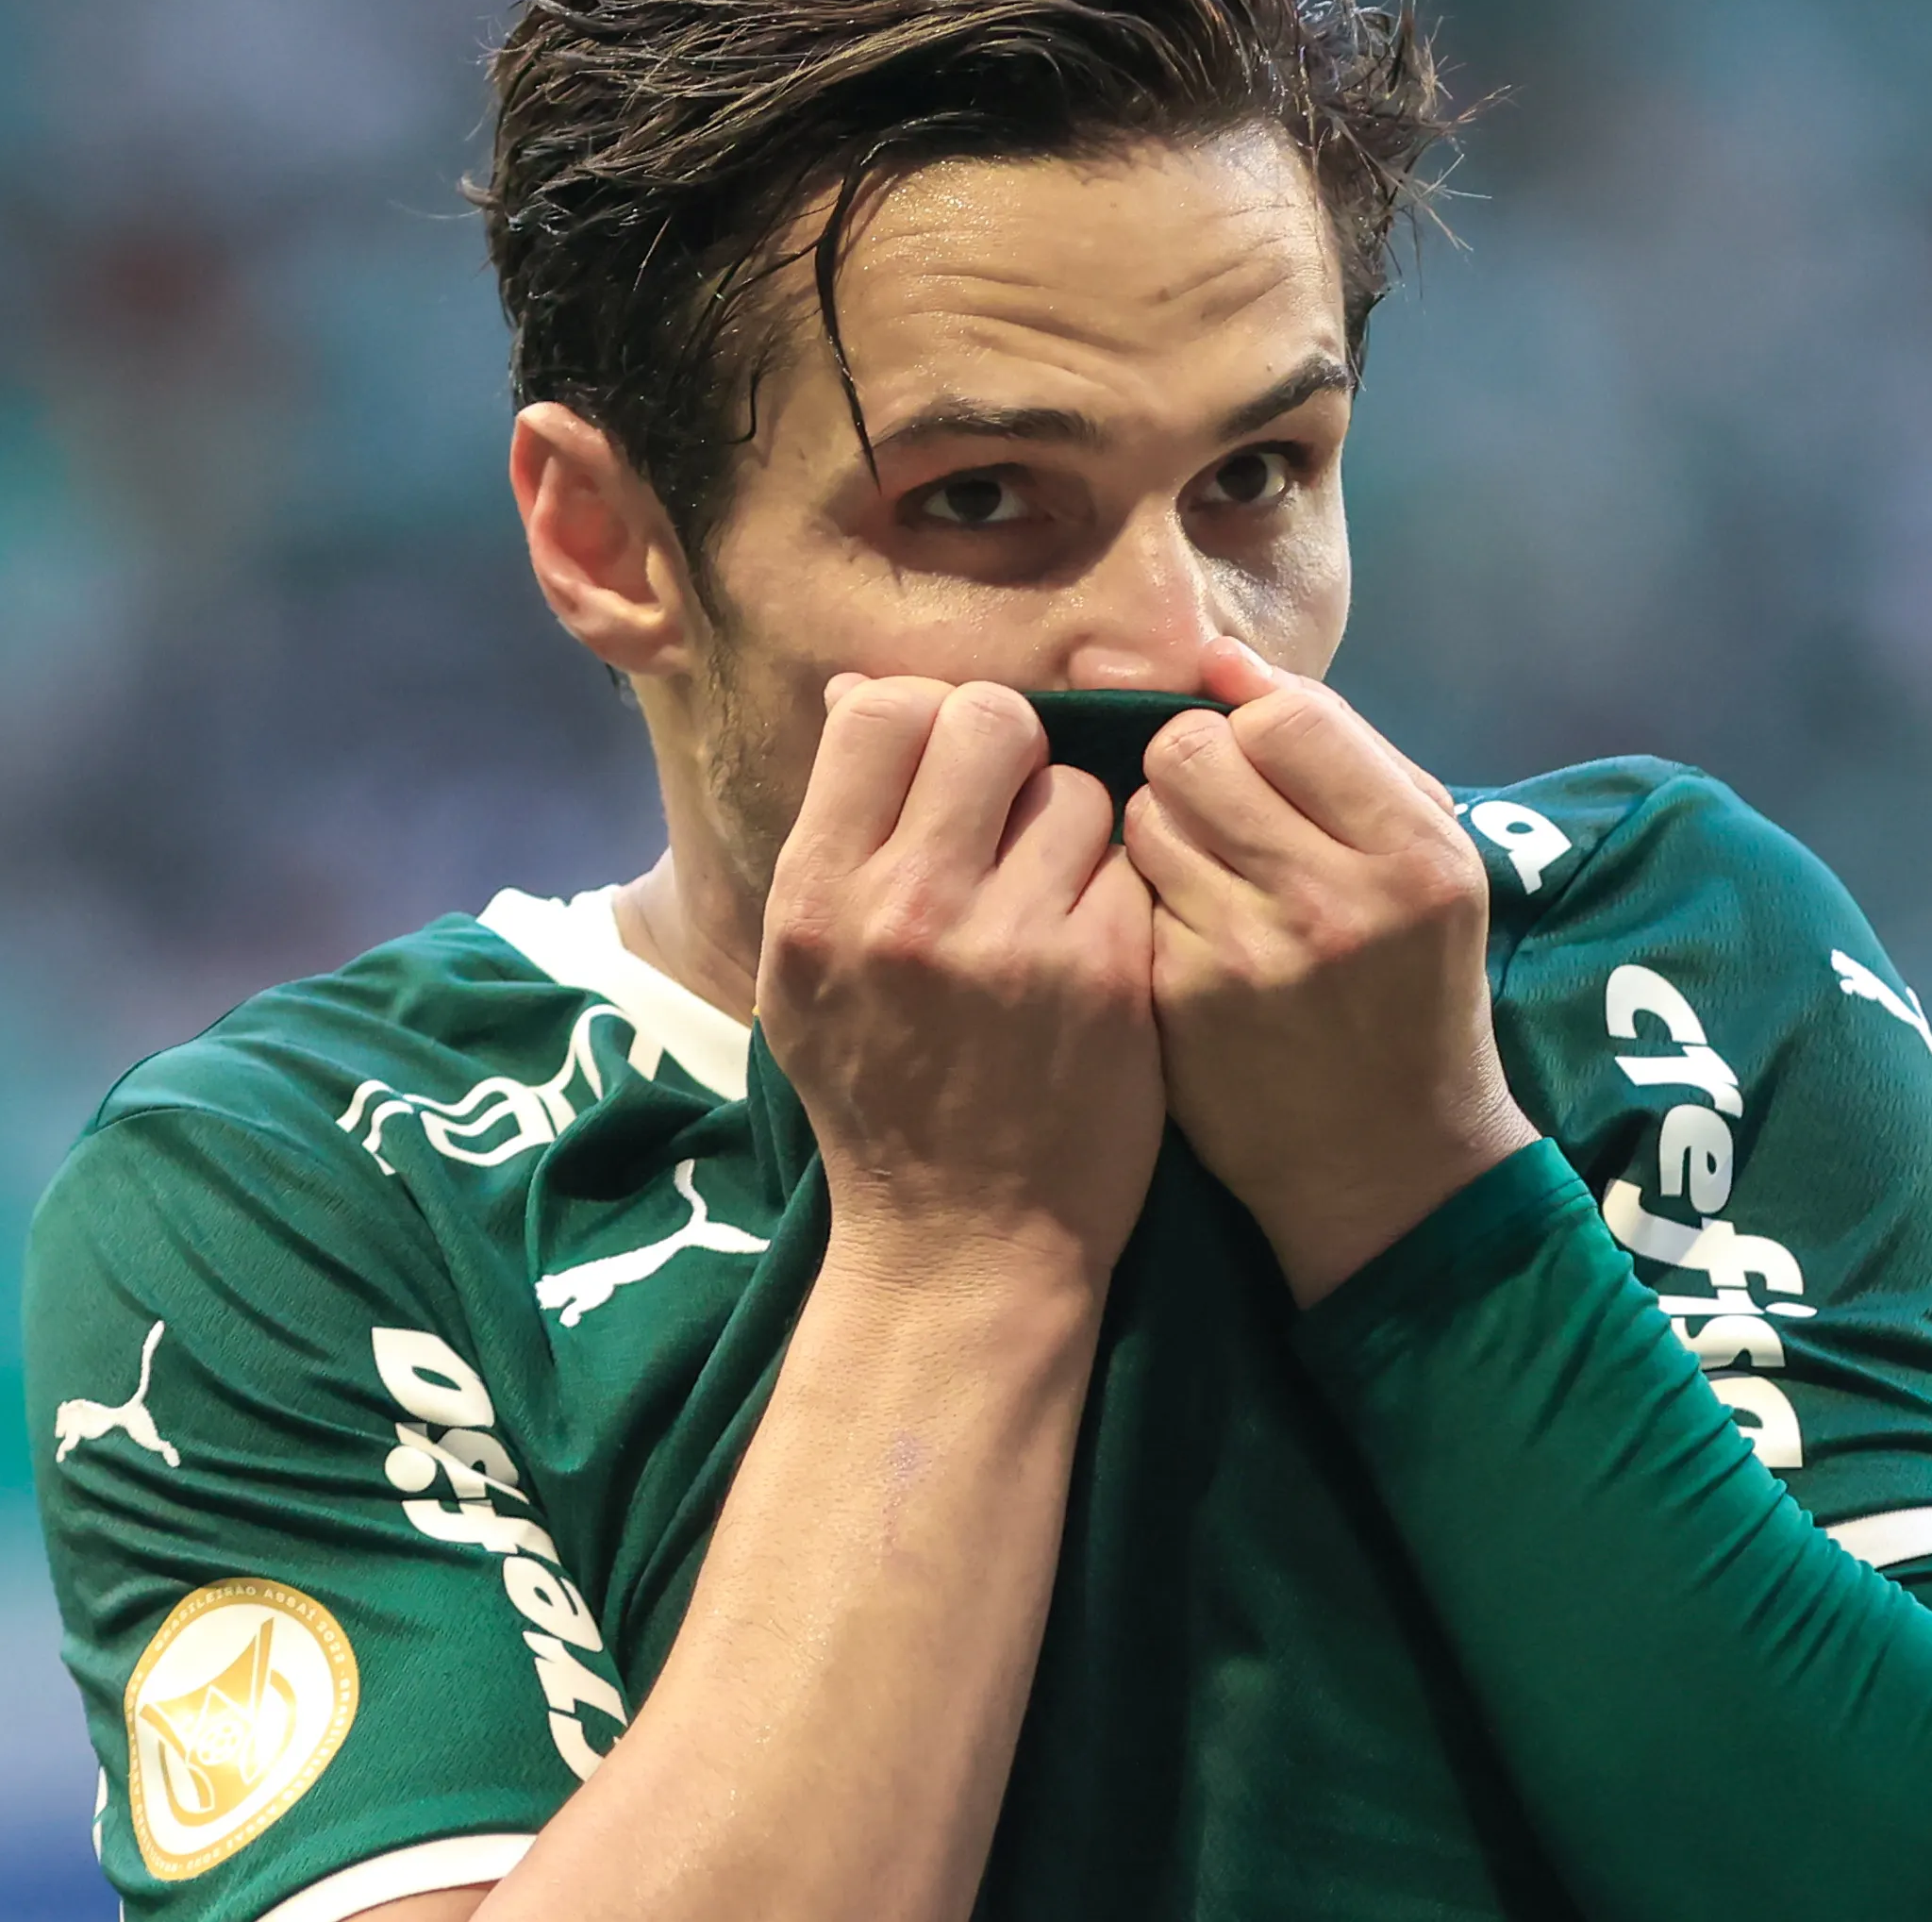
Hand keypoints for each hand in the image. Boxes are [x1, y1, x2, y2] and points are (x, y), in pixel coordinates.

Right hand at [759, 676, 1165, 1290]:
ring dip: (1072, 828)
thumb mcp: (803, 973)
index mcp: (817, 898)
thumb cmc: (879, 1097)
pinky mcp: (1107, 973)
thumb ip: (834, 835)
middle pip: (988, 717)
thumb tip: (858, 691)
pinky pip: (1128, 863)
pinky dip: (1116, 894)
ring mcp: (1013, 941)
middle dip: (1011, 748)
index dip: (927, 717)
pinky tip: (1091, 950)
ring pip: (1075, 788)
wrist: (962, 1241)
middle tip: (1011, 809)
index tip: (944, 768)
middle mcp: (906, 909)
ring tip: (1049, 898)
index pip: (882, 709)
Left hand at [1121, 639, 1538, 1303]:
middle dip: (1193, 765)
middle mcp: (1336, 900)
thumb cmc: (1412, 988)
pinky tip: (1185, 934)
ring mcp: (1250, 956)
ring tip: (1204, 873)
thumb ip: (1336, 748)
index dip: (1253, 723)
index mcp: (1415, 853)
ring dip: (1162, 827)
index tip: (1259, 761)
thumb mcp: (1424, 860)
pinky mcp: (1181, 1002)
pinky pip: (1125, 894)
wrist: (1391, 1163)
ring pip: (1145, 815)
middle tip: (1217, 809)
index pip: (1286, 718)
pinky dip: (1144, 898)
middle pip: (1193, 751)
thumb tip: (1219, 657)